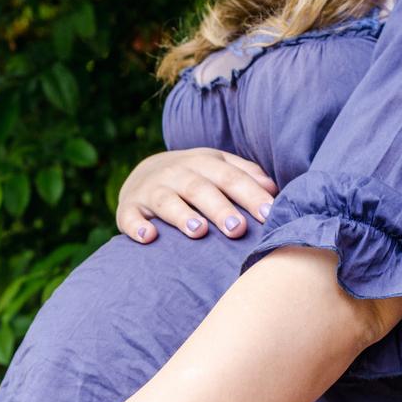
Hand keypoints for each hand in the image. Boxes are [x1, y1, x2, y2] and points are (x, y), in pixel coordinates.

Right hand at [117, 147, 277, 242]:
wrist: (143, 176)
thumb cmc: (193, 177)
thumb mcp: (218, 168)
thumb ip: (246, 175)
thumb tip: (274, 189)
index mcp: (204, 163)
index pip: (230, 177)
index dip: (250, 195)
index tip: (269, 215)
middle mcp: (177, 173)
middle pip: (200, 189)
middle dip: (219, 208)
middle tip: (237, 229)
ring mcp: (151, 190)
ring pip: (166, 201)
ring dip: (182, 216)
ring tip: (199, 232)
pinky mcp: (128, 209)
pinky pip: (130, 217)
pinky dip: (137, 227)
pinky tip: (148, 237)